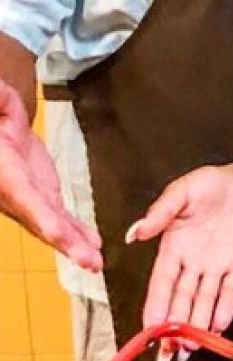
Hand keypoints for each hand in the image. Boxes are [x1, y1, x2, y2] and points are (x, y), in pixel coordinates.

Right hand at [0, 82, 101, 269]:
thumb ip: (0, 102)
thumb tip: (2, 96)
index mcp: (5, 172)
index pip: (23, 198)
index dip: (41, 217)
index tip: (58, 234)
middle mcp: (14, 193)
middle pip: (40, 221)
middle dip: (64, 243)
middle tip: (88, 261)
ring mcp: (27, 198)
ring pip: (51, 224)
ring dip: (74, 245)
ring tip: (95, 263)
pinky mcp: (41, 195)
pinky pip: (59, 217)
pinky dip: (75, 232)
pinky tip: (92, 246)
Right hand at [130, 166, 232, 347]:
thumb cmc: (207, 185)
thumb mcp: (182, 191)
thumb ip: (161, 212)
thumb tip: (135, 232)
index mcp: (173, 249)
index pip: (161, 284)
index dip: (155, 307)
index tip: (149, 330)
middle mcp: (192, 264)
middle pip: (181, 301)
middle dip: (174, 328)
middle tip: (169, 354)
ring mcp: (216, 267)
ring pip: (204, 302)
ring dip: (197, 325)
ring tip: (190, 349)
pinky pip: (230, 291)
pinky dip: (225, 309)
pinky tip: (218, 328)